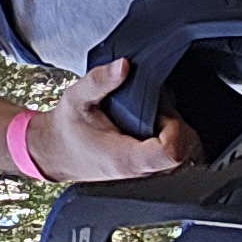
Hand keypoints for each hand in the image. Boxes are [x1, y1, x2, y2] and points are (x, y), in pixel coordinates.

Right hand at [39, 62, 196, 181]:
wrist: (55, 152)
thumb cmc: (67, 129)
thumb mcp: (77, 98)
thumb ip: (100, 80)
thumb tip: (123, 66)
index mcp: (127, 158)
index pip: (173, 152)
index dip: (175, 127)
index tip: (161, 111)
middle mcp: (140, 172)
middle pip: (186, 152)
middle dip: (177, 125)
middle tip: (156, 108)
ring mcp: (146, 175)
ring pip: (185, 157)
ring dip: (177, 132)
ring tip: (153, 117)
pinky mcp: (147, 172)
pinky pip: (176, 160)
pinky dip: (174, 140)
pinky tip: (154, 127)